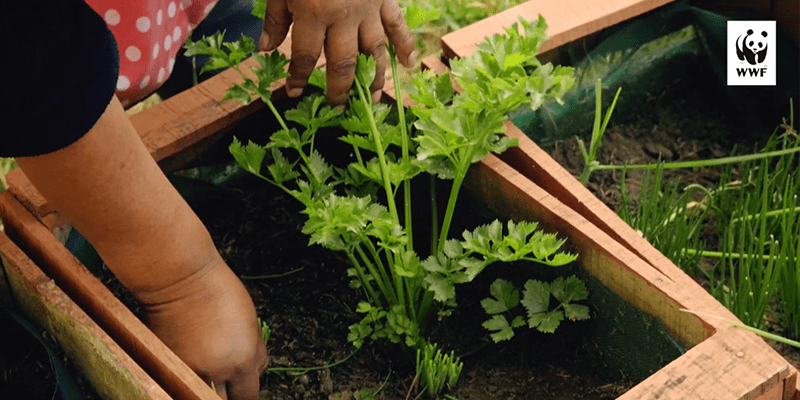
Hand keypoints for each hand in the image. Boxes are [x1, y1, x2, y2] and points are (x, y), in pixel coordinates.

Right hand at [138, 258, 268, 399]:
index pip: (249, 397)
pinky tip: (191, 359)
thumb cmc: (220, 292)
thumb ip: (255, 354)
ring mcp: (187, 370)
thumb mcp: (251, 324)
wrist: (181, 280)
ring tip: (209, 373)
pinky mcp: (167, 363)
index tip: (244, 390)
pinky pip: (179, 378)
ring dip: (205, 389)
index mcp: (241, 361)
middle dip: (227, 396)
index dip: (246, 394)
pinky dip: (186, 375)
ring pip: (199, 394)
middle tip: (227, 385)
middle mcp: (215, 372)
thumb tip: (256, 371)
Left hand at [258, 0, 415, 105]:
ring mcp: (368, 9)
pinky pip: (398, 25)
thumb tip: (265, 49)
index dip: (299, 77)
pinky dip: (406, 45)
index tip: (294, 92)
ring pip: (375, 51)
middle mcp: (344, 17)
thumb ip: (276, 19)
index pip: (306, 57)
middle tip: (338, 106)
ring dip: (376, 78)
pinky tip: (409, 65)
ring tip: (375, 99)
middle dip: (340, 88)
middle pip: (344, 62)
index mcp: (314, 13)